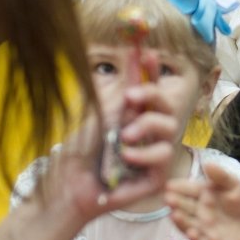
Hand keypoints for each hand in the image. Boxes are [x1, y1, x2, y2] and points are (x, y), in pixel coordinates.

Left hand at [38, 69, 179, 223]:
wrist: (68, 187)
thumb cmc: (79, 155)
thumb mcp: (99, 116)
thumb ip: (122, 93)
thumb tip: (134, 56)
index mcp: (133, 117)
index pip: (150, 91)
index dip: (152, 71)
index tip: (147, 52)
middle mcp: (147, 134)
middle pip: (167, 106)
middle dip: (153, 94)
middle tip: (131, 95)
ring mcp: (153, 156)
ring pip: (171, 129)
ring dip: (148, 125)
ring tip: (124, 136)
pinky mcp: (155, 177)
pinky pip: (163, 156)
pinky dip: (144, 154)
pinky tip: (126, 158)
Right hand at [166, 163, 239, 239]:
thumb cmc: (236, 207)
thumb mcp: (234, 187)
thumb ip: (222, 176)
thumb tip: (207, 163)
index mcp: (202, 196)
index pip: (189, 189)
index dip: (179, 187)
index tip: (169, 185)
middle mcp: (196, 212)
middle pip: (184, 207)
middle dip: (176, 203)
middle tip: (168, 198)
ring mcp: (199, 229)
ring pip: (187, 224)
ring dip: (181, 220)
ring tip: (174, 214)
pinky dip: (195, 239)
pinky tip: (192, 233)